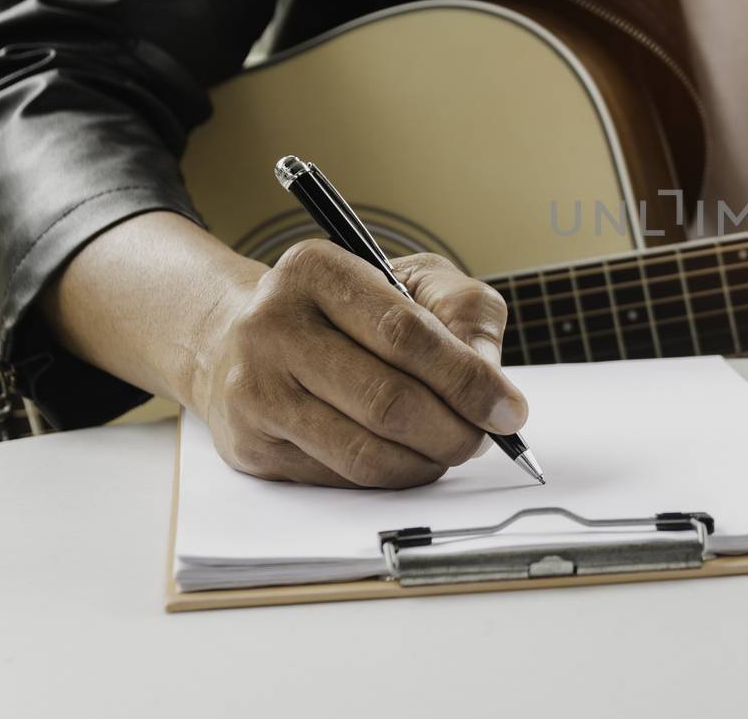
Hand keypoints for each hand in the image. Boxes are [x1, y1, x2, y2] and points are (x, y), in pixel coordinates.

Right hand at [188, 242, 525, 487]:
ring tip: (453, 447)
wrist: (238, 336)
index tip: (509, 409)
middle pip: (388, 401)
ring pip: (364, 451)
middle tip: (485, 438)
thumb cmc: (343, 309)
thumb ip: (465, 314)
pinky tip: (409, 456)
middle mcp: (273, 327)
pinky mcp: (252, 445)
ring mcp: (255, 390)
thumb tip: (490, 380)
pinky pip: (342, 477)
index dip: (467, 379)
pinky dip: (392, 475)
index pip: (405, 334)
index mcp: (315, 270)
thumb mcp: (412, 280)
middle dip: (455, 430)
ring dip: (427, 461)